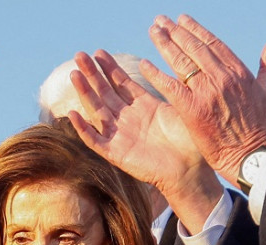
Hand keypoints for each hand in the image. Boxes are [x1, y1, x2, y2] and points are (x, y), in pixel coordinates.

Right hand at [69, 50, 221, 231]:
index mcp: (144, 107)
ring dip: (85, 93)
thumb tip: (169, 67)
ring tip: (75, 74)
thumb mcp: (182, 109)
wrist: (190, 171)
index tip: (99, 52)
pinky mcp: (116, 154)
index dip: (110, 68)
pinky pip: (95, 140)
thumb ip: (171, 89)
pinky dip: (84, 128)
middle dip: (93, 74)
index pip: (122, 83)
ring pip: (97, 111)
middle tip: (80, 55)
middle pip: (106, 92)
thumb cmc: (191, 143)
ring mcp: (121, 136)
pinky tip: (73, 114)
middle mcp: (129, 119)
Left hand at [143, 15, 265, 186]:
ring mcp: (207, 92)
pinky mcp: (193, 109)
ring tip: (152, 32)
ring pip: (182, 62)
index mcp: (239, 72)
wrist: (249, 155)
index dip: (196, 30)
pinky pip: (170, 87)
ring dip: (164, 44)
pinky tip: (144, 64)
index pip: (213, 44)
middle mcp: (222, 77)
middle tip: (160, 21)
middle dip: (175, 32)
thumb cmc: (258, 127)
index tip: (182, 19)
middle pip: (194, 48)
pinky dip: (156, 74)